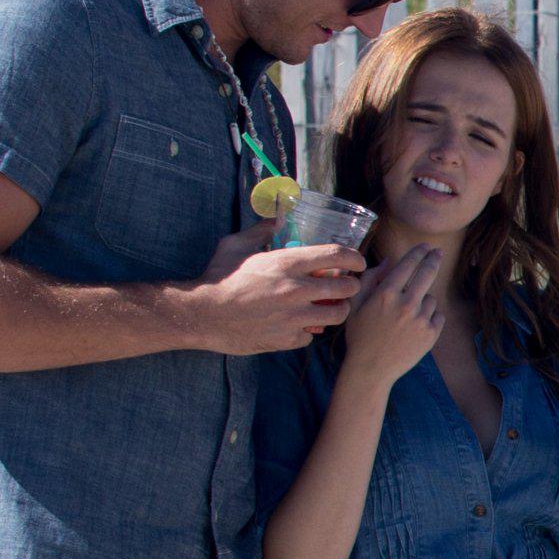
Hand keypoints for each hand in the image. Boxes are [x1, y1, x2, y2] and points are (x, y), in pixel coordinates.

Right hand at [187, 240, 365, 355]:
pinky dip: (309, 330)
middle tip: (346, 285)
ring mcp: (293, 317)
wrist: (200, 315)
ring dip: (337, 309)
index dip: (355, 258)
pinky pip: (312, 335)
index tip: (358, 261)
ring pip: (338, 314)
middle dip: (351, 285)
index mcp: (286, 263)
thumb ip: (261, 231)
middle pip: (347, 288)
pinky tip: (300, 323)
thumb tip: (277, 220)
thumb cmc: (217, 277)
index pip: (337, 255)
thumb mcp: (236, 245)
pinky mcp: (287, 339)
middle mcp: (295, 290)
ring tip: (330, 305)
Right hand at [336, 246, 446, 387]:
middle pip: (427, 273)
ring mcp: (421, 320)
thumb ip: (370, 279)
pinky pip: (437, 315)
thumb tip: (389, 261)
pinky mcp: (431, 334)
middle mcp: (406, 304)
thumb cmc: (360, 336)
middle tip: (437, 252)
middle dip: (433, 259)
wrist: (371, 369)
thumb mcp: (355, 305)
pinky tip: (414, 326)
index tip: (425, 246)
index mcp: (386, 294)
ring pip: (431, 298)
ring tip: (406, 315)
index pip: (408, 265)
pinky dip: (429, 317)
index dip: (418, 252)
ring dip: (423, 300)